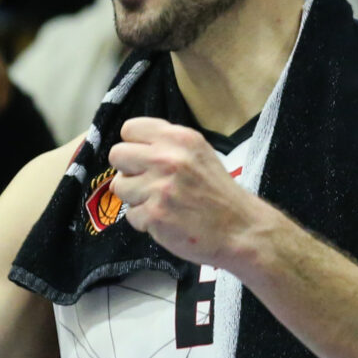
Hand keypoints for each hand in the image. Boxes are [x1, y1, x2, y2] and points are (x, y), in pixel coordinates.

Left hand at [108, 117, 269, 268]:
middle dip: (128, 170)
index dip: (133, 146)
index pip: (130, 129)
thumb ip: (168, 146)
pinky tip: (166, 220)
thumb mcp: (199, 153)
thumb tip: (133, 148)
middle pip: (117, 155)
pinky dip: (145, 221)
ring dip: (135, 197)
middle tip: (146, 182)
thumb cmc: (218, 193)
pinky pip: (131, 215)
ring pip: (120, 186)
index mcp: (180, 138)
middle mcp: (168, 158)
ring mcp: (159, 187)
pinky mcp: (154, 214)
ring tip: (159, 203)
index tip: (143, 159)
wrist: (240, 229)